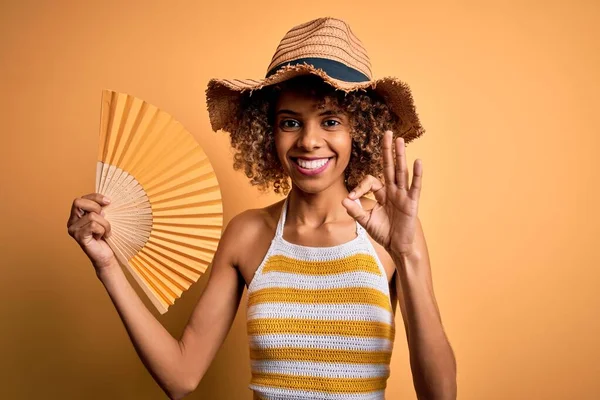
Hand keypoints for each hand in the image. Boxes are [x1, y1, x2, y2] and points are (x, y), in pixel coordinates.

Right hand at [67, 193, 115, 271]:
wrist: (106, 255)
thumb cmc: (105, 235)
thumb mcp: (104, 218)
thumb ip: (100, 208)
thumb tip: (106, 200)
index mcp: (76, 215)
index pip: (81, 198)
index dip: (95, 197)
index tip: (109, 201)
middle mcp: (71, 221)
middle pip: (78, 202)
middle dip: (96, 207)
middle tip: (104, 217)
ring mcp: (73, 229)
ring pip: (92, 216)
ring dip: (105, 224)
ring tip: (105, 232)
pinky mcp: (78, 237)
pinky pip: (93, 226)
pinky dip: (102, 230)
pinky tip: (101, 237)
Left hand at [342, 130, 421, 256]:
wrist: (398, 246)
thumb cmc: (384, 232)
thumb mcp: (366, 222)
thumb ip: (355, 211)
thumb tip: (344, 200)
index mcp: (382, 193)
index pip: (371, 181)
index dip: (360, 186)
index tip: (353, 198)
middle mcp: (393, 190)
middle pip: (389, 166)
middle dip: (387, 150)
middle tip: (387, 133)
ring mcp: (403, 195)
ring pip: (401, 172)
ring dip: (400, 156)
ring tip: (399, 140)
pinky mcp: (412, 203)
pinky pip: (414, 186)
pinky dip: (417, 175)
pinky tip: (417, 162)